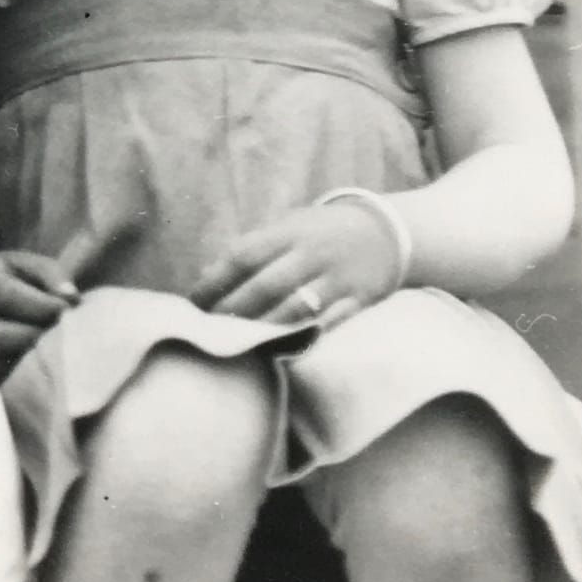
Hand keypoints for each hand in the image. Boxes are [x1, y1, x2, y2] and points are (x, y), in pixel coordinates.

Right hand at [0, 248, 78, 371]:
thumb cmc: (16, 279)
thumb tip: (71, 298)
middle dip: (32, 335)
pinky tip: (25, 357)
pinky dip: (10, 372)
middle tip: (54, 331)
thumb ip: (53, 276)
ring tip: (39, 343)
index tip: (66, 309)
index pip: (7, 295)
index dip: (41, 306)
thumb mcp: (33, 267)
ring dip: (21, 356)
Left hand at [191, 198, 403, 329]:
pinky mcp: (360, 301)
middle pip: (266, 286)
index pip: (243, 256)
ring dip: (264, 330)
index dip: (215, 281)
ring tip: (240, 345)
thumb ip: (251, 249)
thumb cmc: (322, 233)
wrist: (388, 232)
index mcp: (289, 231)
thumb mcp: (287, 227)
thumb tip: (207, 275)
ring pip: (296, 310)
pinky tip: (283, 353)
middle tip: (211, 331)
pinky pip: (330, 325)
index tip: (194, 303)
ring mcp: (338, 278)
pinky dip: (305, 339)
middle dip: (234, 311)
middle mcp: (313, 253)